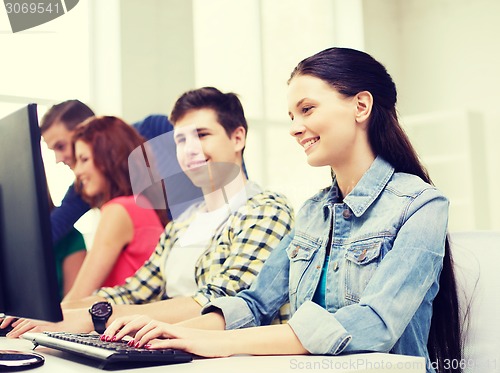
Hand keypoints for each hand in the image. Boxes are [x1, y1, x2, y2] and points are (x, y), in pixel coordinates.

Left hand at [5, 308, 93, 338]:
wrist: (91, 317)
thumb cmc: (82, 318)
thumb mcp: (66, 316)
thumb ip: (56, 319)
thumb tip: (49, 325)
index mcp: (53, 313)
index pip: (34, 316)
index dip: (23, 321)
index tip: (15, 325)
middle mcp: (51, 316)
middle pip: (30, 320)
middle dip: (18, 327)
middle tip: (11, 333)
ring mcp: (53, 322)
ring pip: (32, 325)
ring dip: (21, 330)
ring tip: (13, 335)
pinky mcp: (56, 328)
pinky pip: (40, 330)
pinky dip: (31, 333)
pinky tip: (26, 336)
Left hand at [102, 315, 233, 357]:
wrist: (222, 343)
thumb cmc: (202, 344)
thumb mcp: (179, 343)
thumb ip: (164, 341)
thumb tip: (147, 345)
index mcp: (167, 329)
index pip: (142, 322)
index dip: (125, 326)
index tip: (111, 335)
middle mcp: (171, 328)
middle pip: (145, 321)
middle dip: (126, 328)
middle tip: (113, 338)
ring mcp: (179, 334)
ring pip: (156, 328)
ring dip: (142, 335)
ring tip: (132, 344)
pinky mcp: (188, 343)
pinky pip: (171, 341)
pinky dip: (159, 344)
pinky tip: (150, 348)